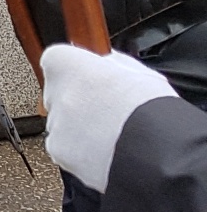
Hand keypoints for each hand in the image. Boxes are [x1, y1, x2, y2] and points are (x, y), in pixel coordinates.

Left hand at [43, 44, 174, 191]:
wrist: (156, 149)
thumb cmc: (152, 108)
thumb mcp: (139, 71)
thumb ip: (113, 63)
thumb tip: (107, 63)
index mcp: (67, 64)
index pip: (57, 60)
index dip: (77, 71)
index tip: (91, 79)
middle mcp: (54, 92)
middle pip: (60, 94)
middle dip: (79, 102)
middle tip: (109, 111)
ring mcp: (55, 123)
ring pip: (63, 123)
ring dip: (80, 128)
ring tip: (113, 134)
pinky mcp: (58, 150)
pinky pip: (65, 148)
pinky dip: (80, 151)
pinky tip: (106, 150)